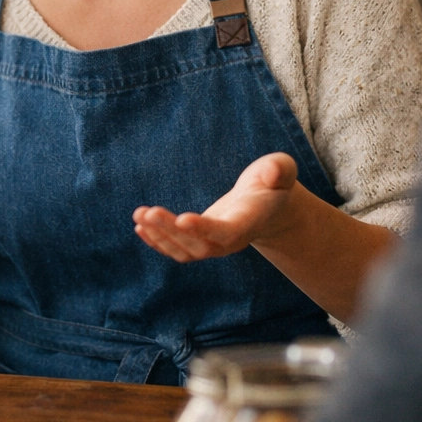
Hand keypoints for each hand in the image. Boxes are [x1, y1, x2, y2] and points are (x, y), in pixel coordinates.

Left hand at [133, 152, 300, 262]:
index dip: (205, 228)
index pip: (227, 232)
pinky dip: (158, 242)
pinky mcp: (202, 242)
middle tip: (148, 213)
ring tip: (139, 215)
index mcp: (249, 222)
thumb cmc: (274, 184)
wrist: (270, 205)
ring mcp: (215, 245)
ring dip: (160, 236)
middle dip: (171, 231)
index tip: (183, 219)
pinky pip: (178, 250)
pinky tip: (140, 227)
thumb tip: (272, 173)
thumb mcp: (282, 170)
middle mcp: (231, 240)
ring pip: (185, 251)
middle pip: (199, 246)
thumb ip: (279, 170)